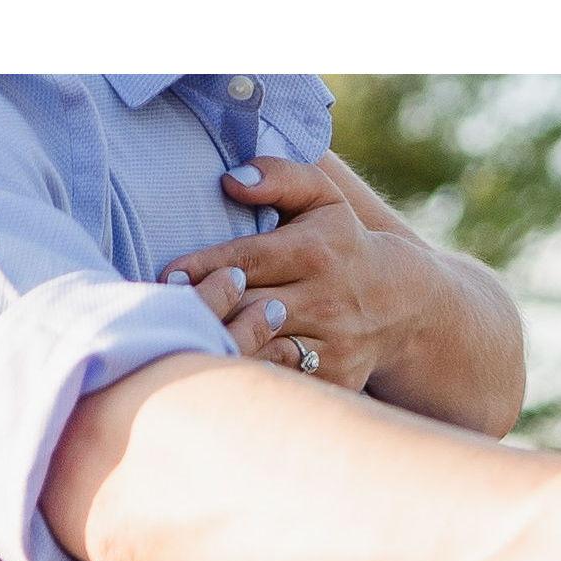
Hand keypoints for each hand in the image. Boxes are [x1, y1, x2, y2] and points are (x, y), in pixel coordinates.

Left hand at [162, 157, 454, 396]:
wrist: (398, 302)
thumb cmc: (341, 242)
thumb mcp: (322, 198)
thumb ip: (279, 178)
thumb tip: (230, 180)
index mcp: (314, 251)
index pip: (248, 259)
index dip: (206, 267)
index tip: (170, 275)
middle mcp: (322, 299)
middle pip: (247, 309)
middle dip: (205, 310)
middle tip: (161, 312)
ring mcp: (328, 343)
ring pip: (260, 351)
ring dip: (221, 348)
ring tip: (182, 343)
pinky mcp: (332, 377)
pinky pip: (278, 381)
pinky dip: (247, 378)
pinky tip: (215, 372)